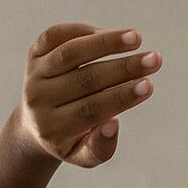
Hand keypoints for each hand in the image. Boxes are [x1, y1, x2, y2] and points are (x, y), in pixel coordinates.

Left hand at [15, 24, 161, 167]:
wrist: (33, 125)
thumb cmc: (70, 139)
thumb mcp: (84, 156)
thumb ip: (100, 148)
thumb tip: (113, 124)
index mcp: (51, 129)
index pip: (90, 110)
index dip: (121, 97)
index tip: (149, 86)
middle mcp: (38, 100)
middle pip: (85, 80)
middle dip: (123, 68)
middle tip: (153, 60)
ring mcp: (33, 75)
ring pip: (70, 53)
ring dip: (106, 42)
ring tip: (136, 38)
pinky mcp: (33, 54)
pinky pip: (56, 35)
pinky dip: (83, 31)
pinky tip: (109, 33)